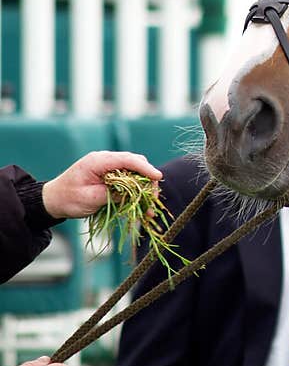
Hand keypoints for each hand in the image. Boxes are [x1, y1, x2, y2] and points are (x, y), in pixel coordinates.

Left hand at [41, 151, 163, 219]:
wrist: (53, 200)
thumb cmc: (68, 199)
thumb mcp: (90, 198)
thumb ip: (113, 193)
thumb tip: (134, 193)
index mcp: (98, 161)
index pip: (127, 159)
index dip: (145, 168)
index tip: (157, 177)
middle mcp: (105, 160)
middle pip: (135, 163)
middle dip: (147, 179)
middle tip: (153, 197)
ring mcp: (108, 166)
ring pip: (134, 170)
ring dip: (143, 186)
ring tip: (149, 205)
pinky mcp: (110, 174)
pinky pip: (128, 178)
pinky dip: (136, 189)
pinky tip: (141, 204)